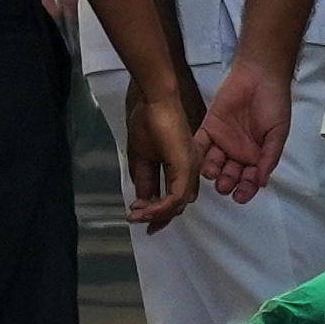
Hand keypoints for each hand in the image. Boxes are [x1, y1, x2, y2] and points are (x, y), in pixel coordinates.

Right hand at [126, 87, 199, 231]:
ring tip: (135, 215)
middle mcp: (189, 171)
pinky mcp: (186, 167)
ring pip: (176, 204)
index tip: (139, 217)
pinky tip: (143, 210)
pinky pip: (175, 197)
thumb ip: (146, 179)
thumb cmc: (148, 122)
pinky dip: (159, 207)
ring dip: (154, 213)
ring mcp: (189, 170)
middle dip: (155, 216)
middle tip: (136, 221)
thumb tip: (142, 199)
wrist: (155, 102)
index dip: (157, 211)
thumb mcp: (142, 158)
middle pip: (176, 204)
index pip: (174, 198)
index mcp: (181, 168)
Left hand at [195, 58, 291, 203]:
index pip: (249, 180)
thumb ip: (269, 157)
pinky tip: (196, 160)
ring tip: (212, 173)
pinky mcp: (209, 128)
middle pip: (230, 175)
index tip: (240, 197)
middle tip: (224, 185)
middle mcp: (238, 153)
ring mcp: (222, 141)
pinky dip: (197, 154)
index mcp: (256, 156)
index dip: (245, 190)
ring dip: (212, 171)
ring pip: (214, 163)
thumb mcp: (278, 133)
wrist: (260, 76)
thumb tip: (262, 182)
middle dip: (227, 182)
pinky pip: (200, 144)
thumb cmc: (274, 104)